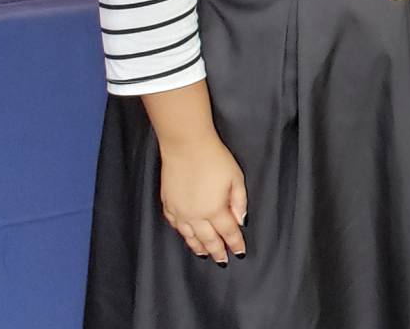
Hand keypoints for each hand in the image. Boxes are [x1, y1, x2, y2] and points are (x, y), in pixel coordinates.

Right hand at [158, 136, 247, 264]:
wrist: (186, 147)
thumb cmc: (215, 159)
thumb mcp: (236, 178)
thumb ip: (239, 202)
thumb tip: (241, 221)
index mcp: (215, 210)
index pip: (228, 233)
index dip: (235, 244)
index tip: (240, 253)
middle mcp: (195, 215)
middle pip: (208, 239)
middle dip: (217, 251)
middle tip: (223, 261)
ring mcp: (179, 211)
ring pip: (190, 236)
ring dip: (199, 247)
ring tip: (205, 254)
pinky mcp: (168, 205)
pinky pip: (175, 226)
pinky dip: (183, 234)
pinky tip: (187, 237)